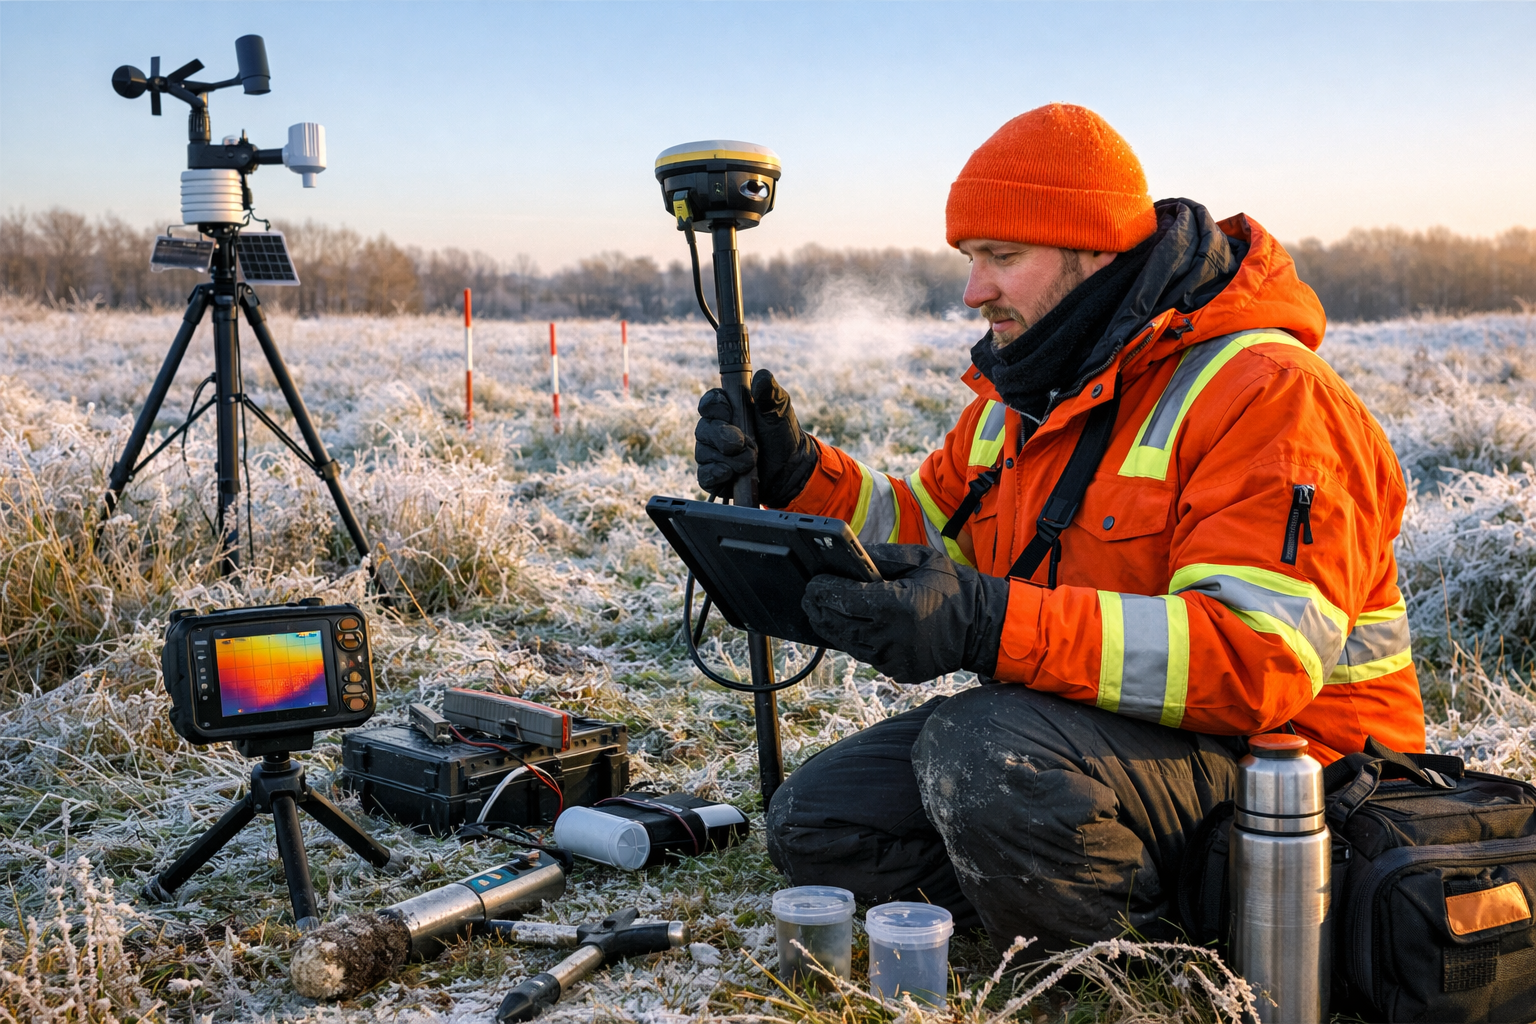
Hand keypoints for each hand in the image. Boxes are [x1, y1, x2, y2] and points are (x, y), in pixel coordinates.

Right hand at [694, 369, 817, 506]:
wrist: (791, 469)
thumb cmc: (782, 434)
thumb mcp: (780, 411)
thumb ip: (770, 393)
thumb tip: (762, 376)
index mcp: (728, 409)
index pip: (709, 403)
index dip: (715, 407)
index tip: (729, 413)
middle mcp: (715, 430)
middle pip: (703, 430)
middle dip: (723, 438)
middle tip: (744, 443)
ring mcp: (713, 454)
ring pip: (704, 454)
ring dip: (730, 459)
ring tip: (752, 462)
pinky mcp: (715, 476)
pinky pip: (704, 476)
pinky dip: (716, 475)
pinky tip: (730, 475)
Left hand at [802, 544, 1010, 683]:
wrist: (983, 628)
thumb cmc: (954, 588)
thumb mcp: (920, 560)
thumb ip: (882, 556)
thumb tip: (849, 553)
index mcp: (894, 605)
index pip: (841, 597)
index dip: (821, 589)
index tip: (812, 582)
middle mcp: (889, 635)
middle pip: (836, 623)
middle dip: (818, 608)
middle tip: (810, 596)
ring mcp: (892, 658)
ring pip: (846, 642)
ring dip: (832, 626)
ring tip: (823, 611)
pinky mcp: (897, 671)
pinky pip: (866, 655)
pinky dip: (855, 640)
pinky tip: (851, 626)